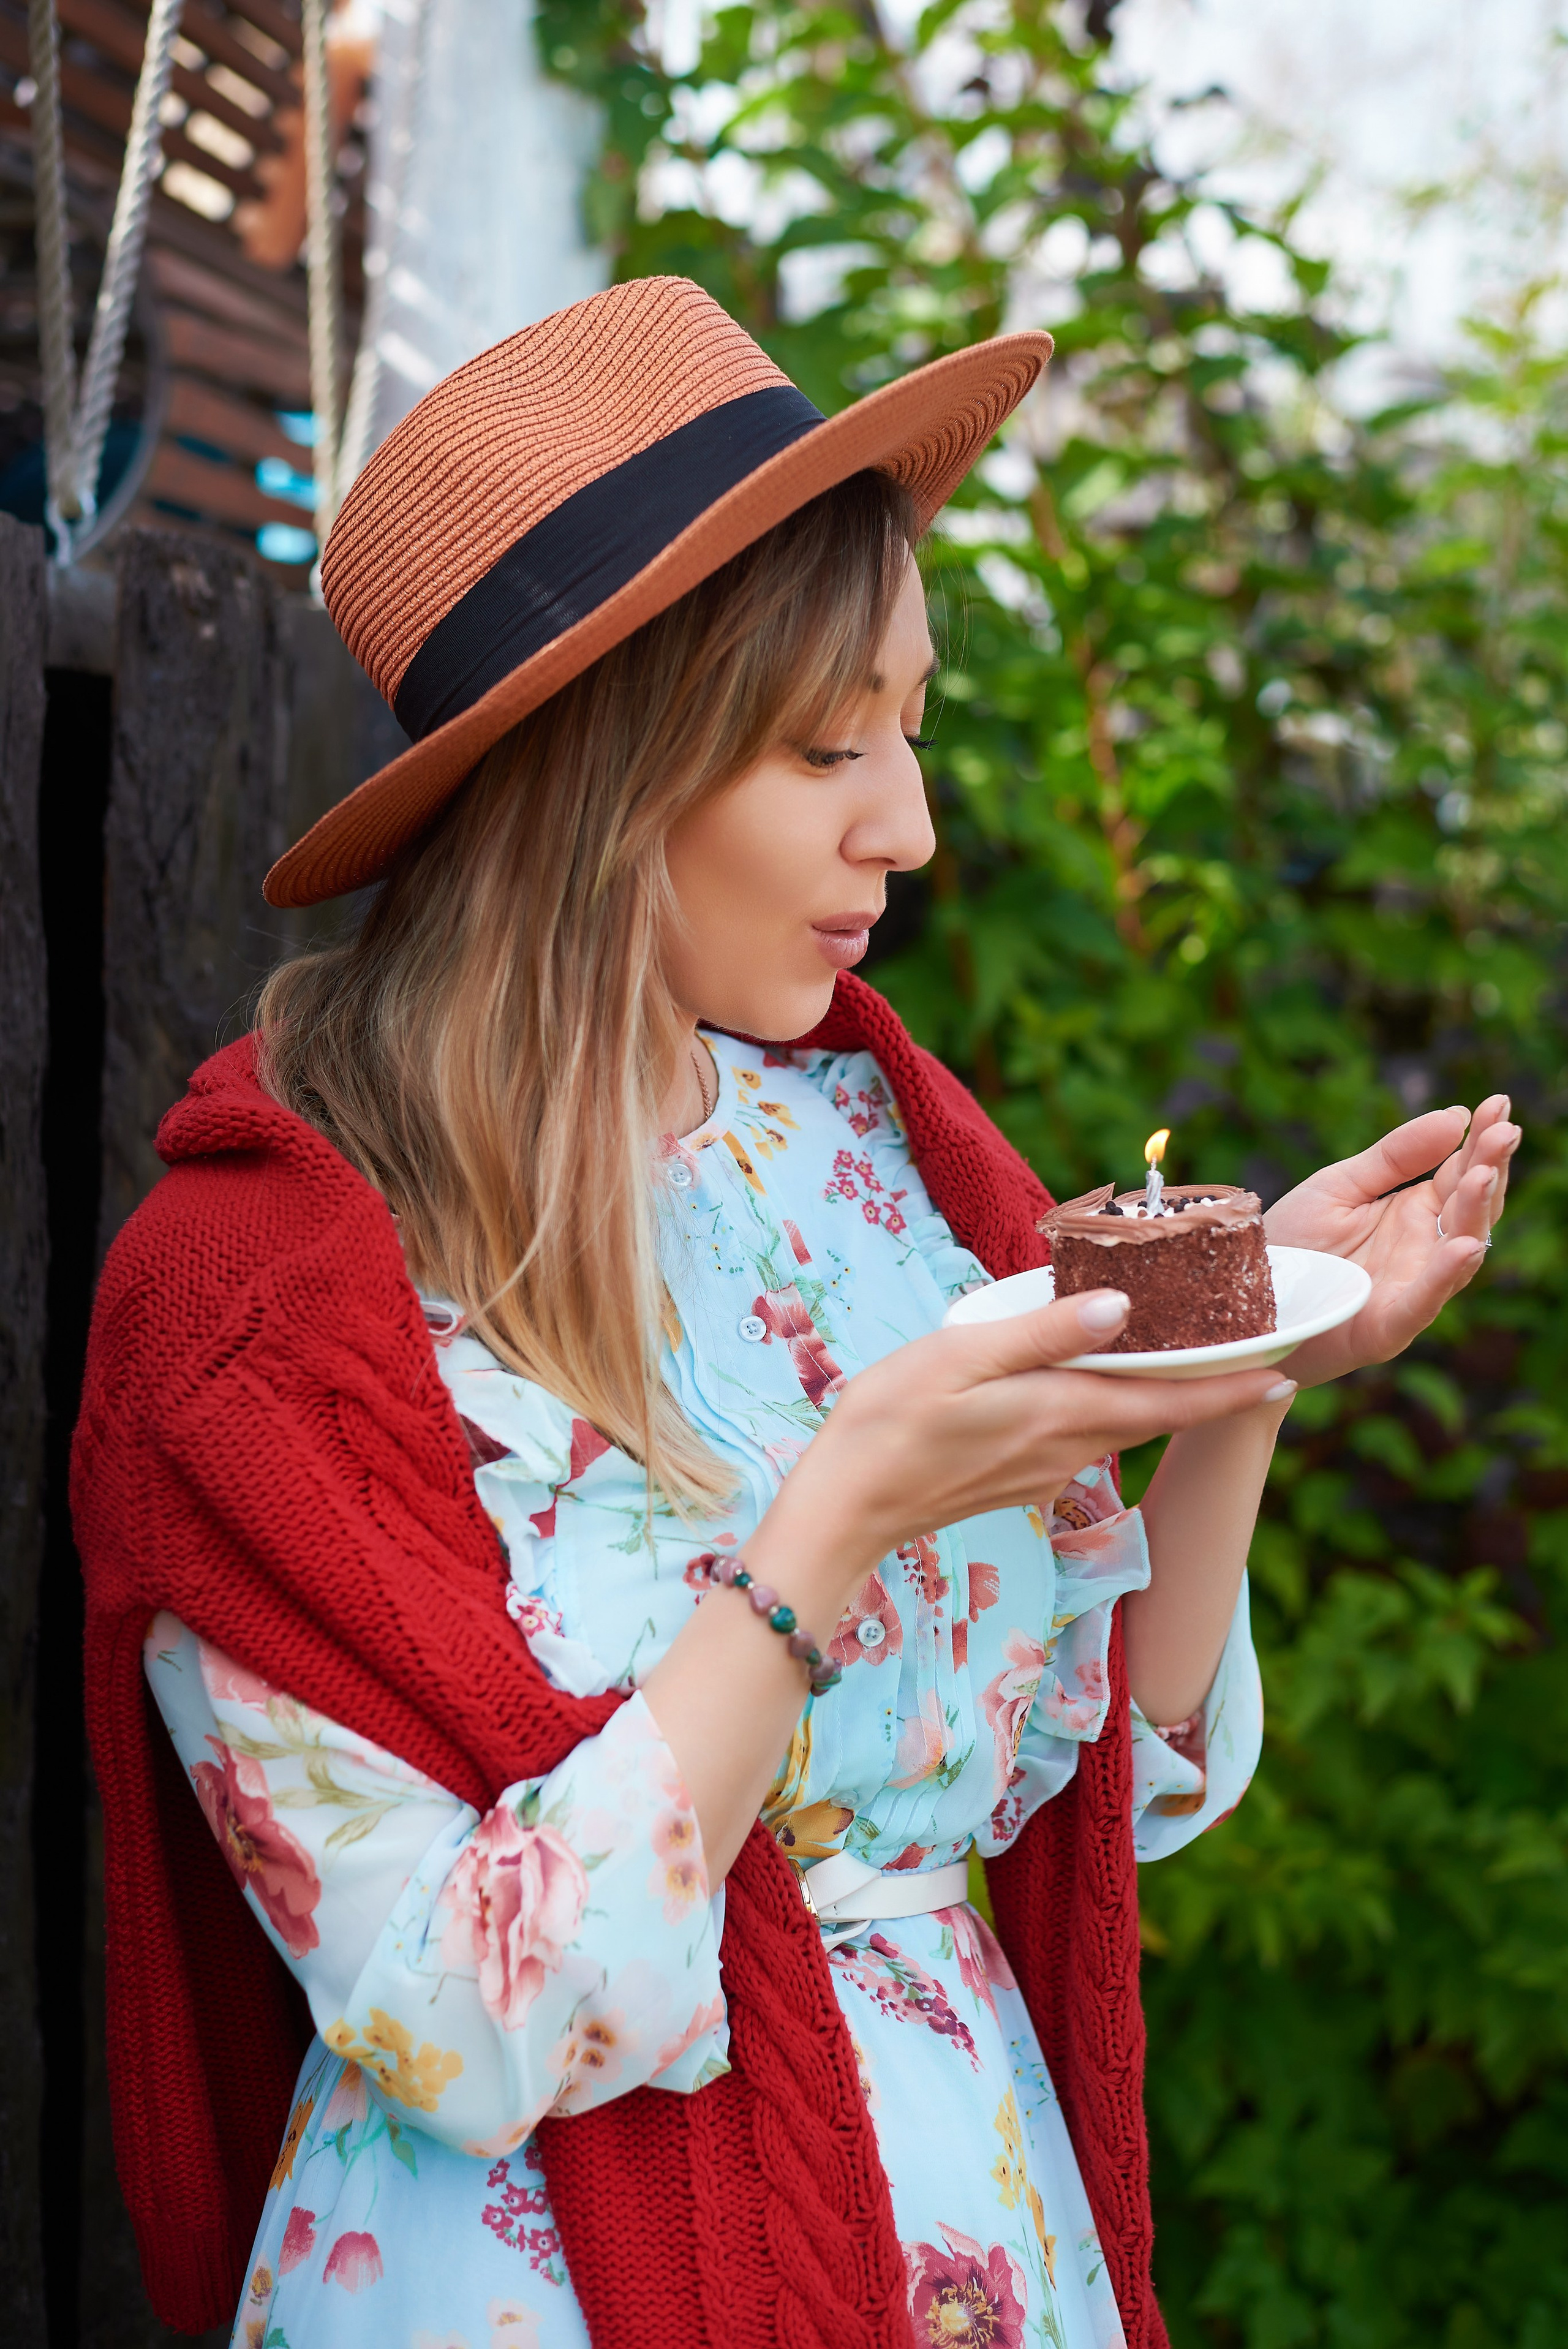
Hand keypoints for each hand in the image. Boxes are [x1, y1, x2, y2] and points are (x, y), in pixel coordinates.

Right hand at [769, 1287, 1294, 1611]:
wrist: (846, 1508)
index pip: (1169, 1400)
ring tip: (1188, 1361)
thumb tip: (1121, 1310)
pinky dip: (1109, 1410)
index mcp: (1061, 1413)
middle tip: (1257, 1358)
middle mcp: (1066, 1449)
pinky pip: (1084, 1438)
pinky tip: (1098, 1385)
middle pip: (1157, 1415)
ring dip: (1160, 1398)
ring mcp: (1045, 1471)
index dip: (1232, 1388)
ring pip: (1121, 1426)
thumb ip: (1043, 1334)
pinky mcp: (1020, 1480)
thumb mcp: (962, 1357)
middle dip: (1210, 1390)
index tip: (1287, 1373)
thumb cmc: (892, 1421)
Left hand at [1264, 1094, 1519, 1384]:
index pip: (1462, 1173)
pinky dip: (1444, 1276)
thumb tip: (1456, 1115)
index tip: (1499, 1103)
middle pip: (1472, 1209)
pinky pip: (1423, 1302)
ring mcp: (1411, 1290)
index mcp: (1416, 1213)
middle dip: (1490, 1170)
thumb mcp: (1339, 1186)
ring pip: (1459, 1254)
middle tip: (1505, 1131)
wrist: (1247, 1301)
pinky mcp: (1388, 1327)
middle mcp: (1424, 1250)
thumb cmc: (1297, 1245)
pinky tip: (1463, 1246)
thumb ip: (1394, 1157)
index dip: (1482, 1142)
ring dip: (1475, 1215)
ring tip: (1483, 1176)